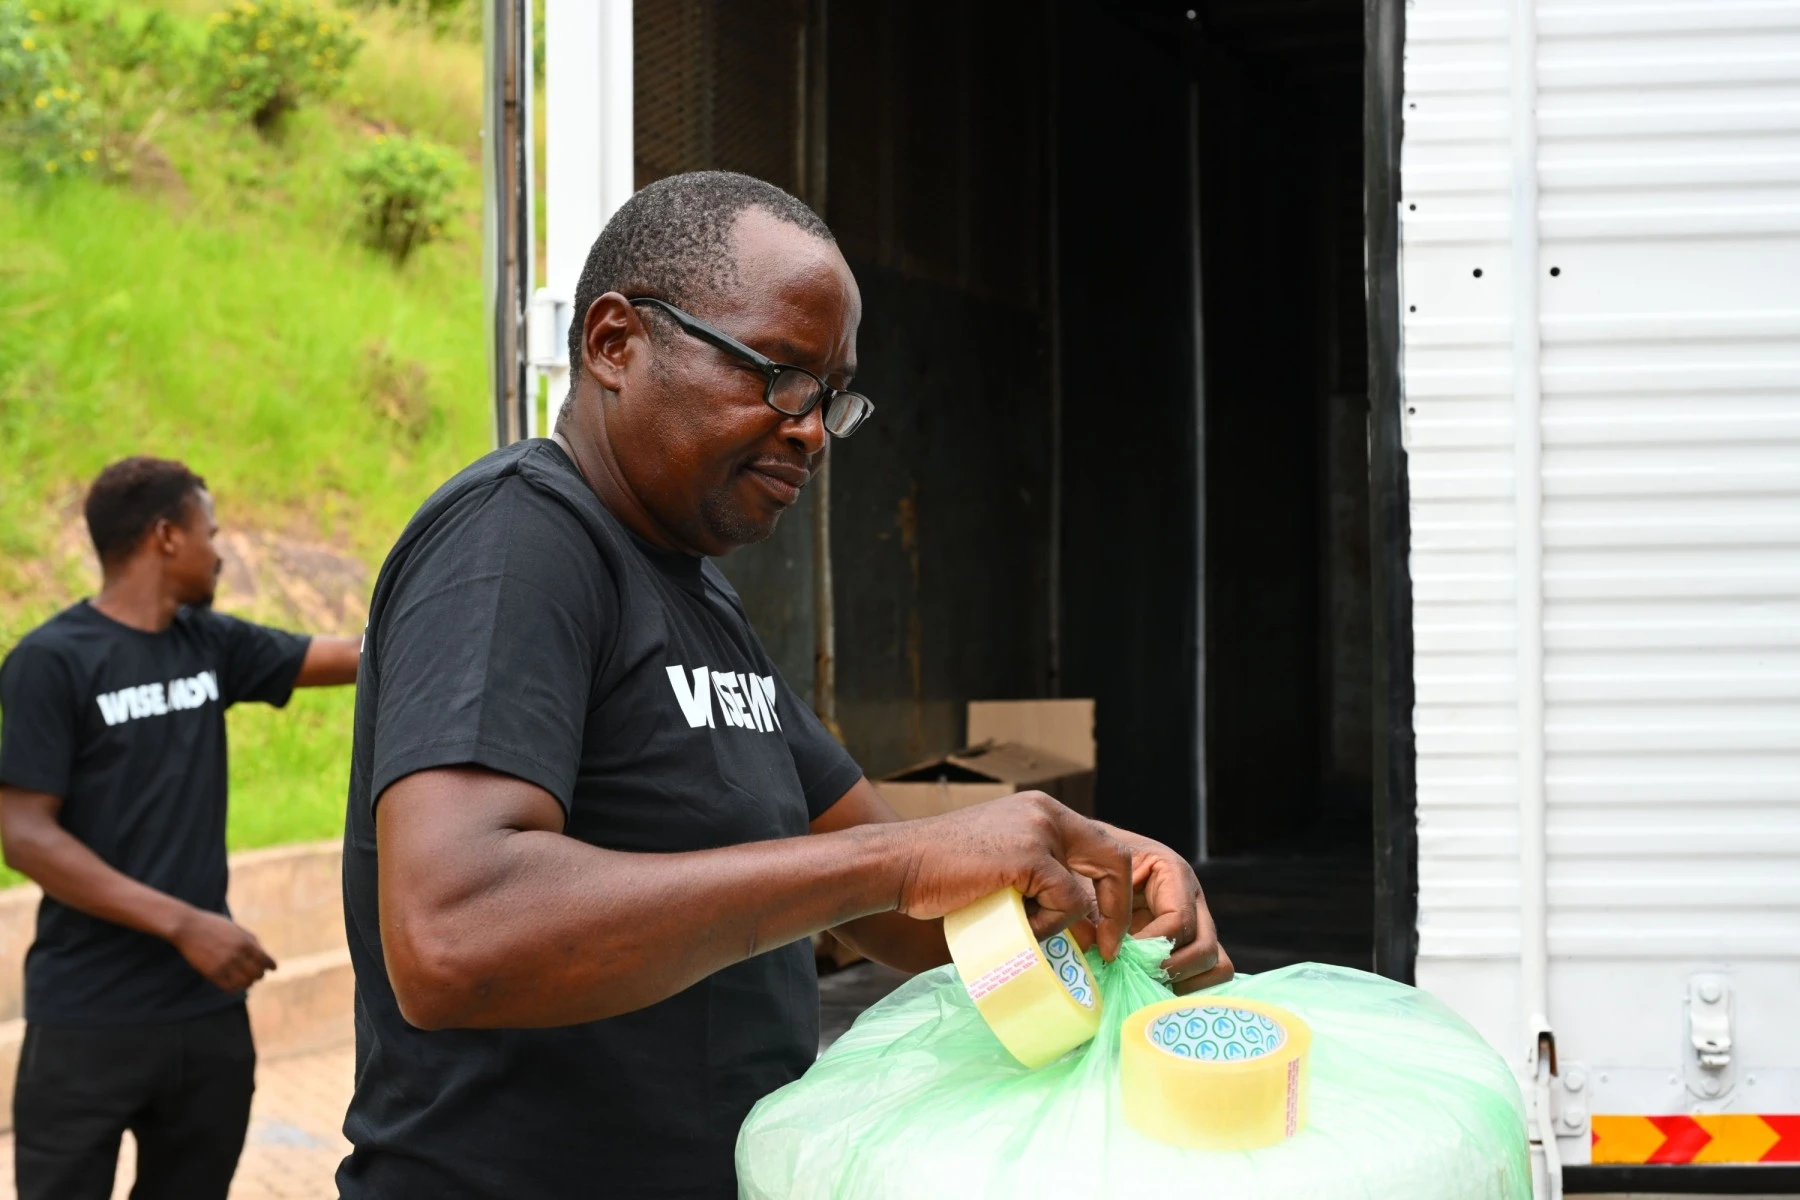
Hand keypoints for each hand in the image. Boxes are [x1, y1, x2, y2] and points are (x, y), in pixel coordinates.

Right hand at [171, 909, 276, 992]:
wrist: (188, 927)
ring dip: (247, 983)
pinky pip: (228, 987)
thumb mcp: (236, 928)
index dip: (271, 966)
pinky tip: (235, 985)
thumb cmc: (213, 925)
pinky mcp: (212, 973)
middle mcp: (237, 955)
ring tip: (247, 981)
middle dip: (259, 974)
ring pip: (244, 983)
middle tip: (258, 975)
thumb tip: (262, 952)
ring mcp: (224, 965)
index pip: (265, 960)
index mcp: (245, 942)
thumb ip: (250, 939)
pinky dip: (234, 988)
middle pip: (256, 973)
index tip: (273, 969)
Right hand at [889, 791, 1134, 959]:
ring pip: (1084, 891)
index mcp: (1042, 811)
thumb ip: (1040, 874)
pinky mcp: (1030, 856)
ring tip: (1024, 927)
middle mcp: (1046, 813)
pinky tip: (1012, 922)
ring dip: (1062, 923)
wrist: (897, 865)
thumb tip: (1082, 917)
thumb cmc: (941, 874)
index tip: (1106, 929)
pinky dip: (1046, 925)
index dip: (1113, 889)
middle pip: (1115, 859)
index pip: (1103, 846)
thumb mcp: (1001, 861)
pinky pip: (1065, 903)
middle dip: (1118, 910)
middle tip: (1109, 948)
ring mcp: (1039, 831)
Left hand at [1071, 829, 1232, 993]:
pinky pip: (1210, 974)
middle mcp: (1192, 899)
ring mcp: (1197, 923)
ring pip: (1216, 964)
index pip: (1178, 920)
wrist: (1087, 854)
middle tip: (1133, 974)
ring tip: (1144, 981)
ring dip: (1182, 981)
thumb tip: (1107, 955)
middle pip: (1205, 948)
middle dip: (1168, 969)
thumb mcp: (1089, 876)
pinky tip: (1153, 985)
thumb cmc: (1089, 862)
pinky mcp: (1192, 945)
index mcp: (1172, 872)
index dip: (1151, 947)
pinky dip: (1187, 987)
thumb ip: (1098, 908)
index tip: (1119, 956)